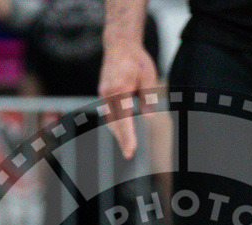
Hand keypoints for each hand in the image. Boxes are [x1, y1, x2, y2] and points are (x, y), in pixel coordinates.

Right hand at [98, 43, 158, 158]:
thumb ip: (147, 96)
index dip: (127, 137)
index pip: (124, 119)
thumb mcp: (148, 76)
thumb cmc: (136, 59)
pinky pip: (108, 112)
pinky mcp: (103, 93)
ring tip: (126, 146)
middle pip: (114, 123)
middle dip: (122, 139)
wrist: (119, 44)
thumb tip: (147, 116)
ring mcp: (103, 93)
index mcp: (120, 90)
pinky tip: (120, 130)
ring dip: (117, 133)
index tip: (130, 151)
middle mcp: (108, 94)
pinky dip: (114, 123)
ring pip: (109, 119)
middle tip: (129, 154)